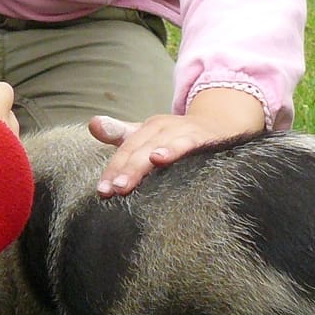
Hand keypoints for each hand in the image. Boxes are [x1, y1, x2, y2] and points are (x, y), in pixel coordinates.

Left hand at [89, 88, 265, 196]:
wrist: (221, 125)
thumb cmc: (176, 137)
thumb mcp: (148, 135)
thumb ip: (120, 133)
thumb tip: (92, 123)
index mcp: (147, 129)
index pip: (125, 151)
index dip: (113, 170)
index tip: (102, 192)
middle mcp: (162, 128)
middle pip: (137, 150)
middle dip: (123, 170)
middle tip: (111, 191)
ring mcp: (182, 131)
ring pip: (157, 146)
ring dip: (141, 163)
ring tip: (126, 181)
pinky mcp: (202, 137)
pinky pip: (186, 143)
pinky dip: (173, 150)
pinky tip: (161, 158)